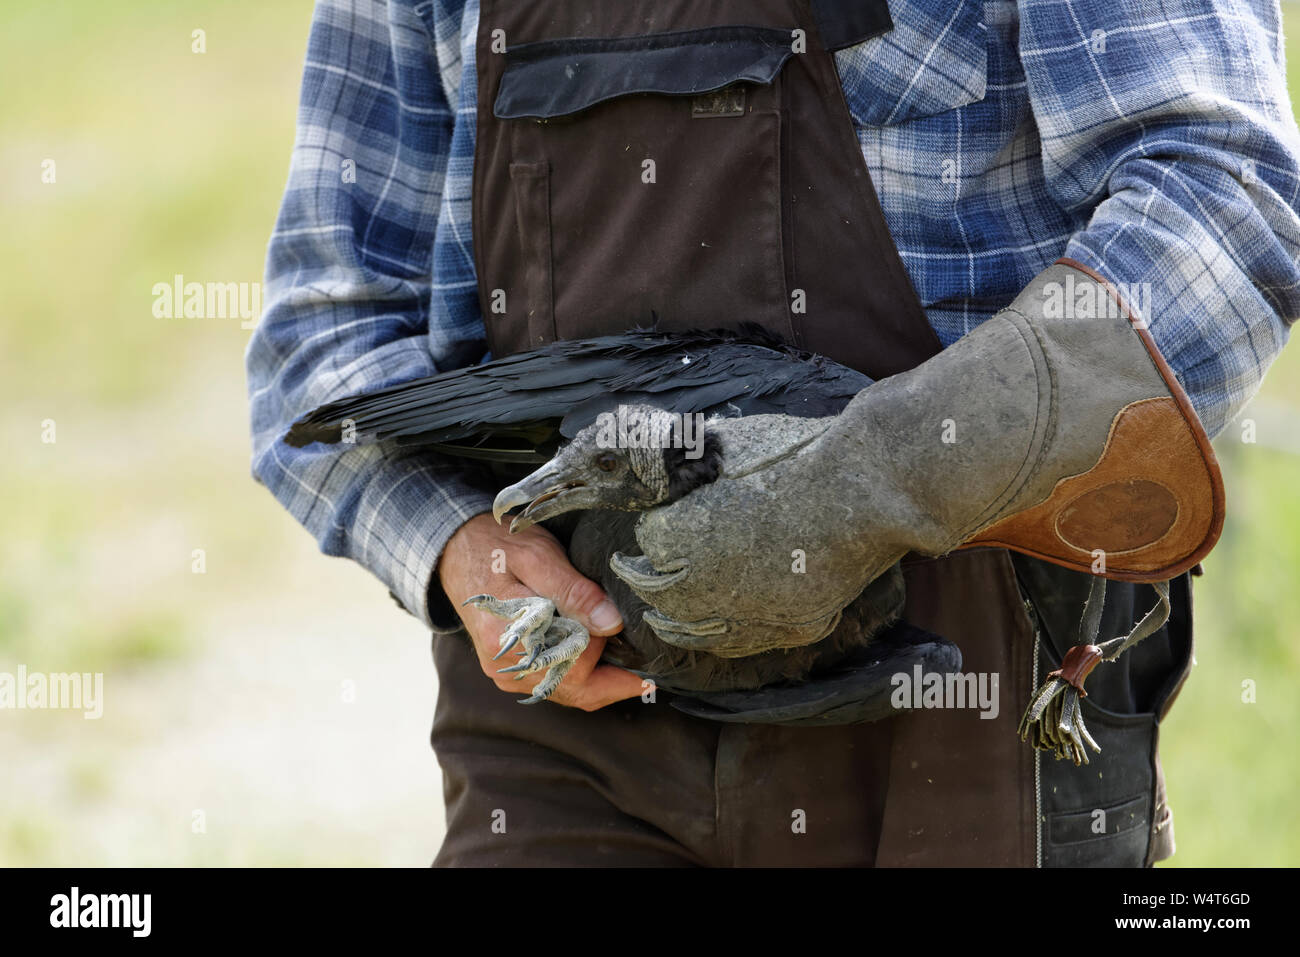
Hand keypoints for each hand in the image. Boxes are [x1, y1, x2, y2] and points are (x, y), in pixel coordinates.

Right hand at [437, 513, 645, 709]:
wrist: (456, 547)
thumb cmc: (497, 545)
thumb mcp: (538, 556)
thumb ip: (573, 590)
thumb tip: (611, 622)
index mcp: (509, 639)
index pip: (574, 666)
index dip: (604, 649)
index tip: (624, 627)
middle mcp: (506, 665)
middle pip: (575, 690)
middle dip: (614, 679)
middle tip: (648, 663)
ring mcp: (507, 671)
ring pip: (568, 692)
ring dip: (600, 680)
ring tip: (633, 662)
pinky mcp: (510, 669)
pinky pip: (554, 684)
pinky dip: (582, 676)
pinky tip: (602, 657)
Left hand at [610, 409, 911, 654]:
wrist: (868, 486)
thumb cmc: (799, 456)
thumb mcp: (730, 446)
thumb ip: (692, 463)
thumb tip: (667, 461)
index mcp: (682, 536)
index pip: (647, 541)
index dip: (647, 532)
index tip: (646, 527)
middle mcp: (707, 583)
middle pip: (658, 593)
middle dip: (642, 581)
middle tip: (634, 571)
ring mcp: (752, 612)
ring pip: (694, 630)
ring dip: (671, 621)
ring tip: (660, 616)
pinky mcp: (791, 625)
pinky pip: (742, 643)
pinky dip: (719, 637)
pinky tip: (714, 630)